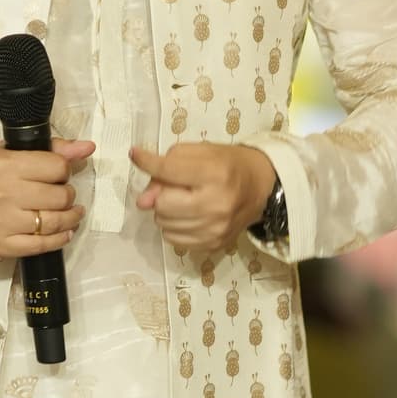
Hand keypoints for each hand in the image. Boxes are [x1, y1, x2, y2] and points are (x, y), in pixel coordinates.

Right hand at [0, 140, 94, 265]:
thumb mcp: (4, 154)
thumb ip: (48, 150)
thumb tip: (87, 148)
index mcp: (5, 165)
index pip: (57, 167)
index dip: (64, 170)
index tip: (58, 174)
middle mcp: (4, 193)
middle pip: (60, 196)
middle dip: (67, 195)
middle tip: (61, 195)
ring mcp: (2, 223)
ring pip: (55, 222)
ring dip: (70, 218)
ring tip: (70, 214)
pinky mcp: (0, 247)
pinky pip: (42, 245)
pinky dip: (60, 239)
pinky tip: (63, 232)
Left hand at [130, 143, 275, 256]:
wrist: (259, 187)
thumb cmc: (227, 165)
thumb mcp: (200, 153)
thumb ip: (168, 166)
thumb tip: (143, 200)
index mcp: (215, 174)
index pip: (169, 171)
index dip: (147, 162)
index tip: (136, 155)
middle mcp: (217, 205)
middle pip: (162, 204)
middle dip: (160, 194)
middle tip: (173, 187)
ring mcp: (215, 229)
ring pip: (164, 224)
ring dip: (165, 211)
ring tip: (183, 201)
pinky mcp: (213, 245)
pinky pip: (173, 240)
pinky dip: (173, 227)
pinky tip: (187, 215)